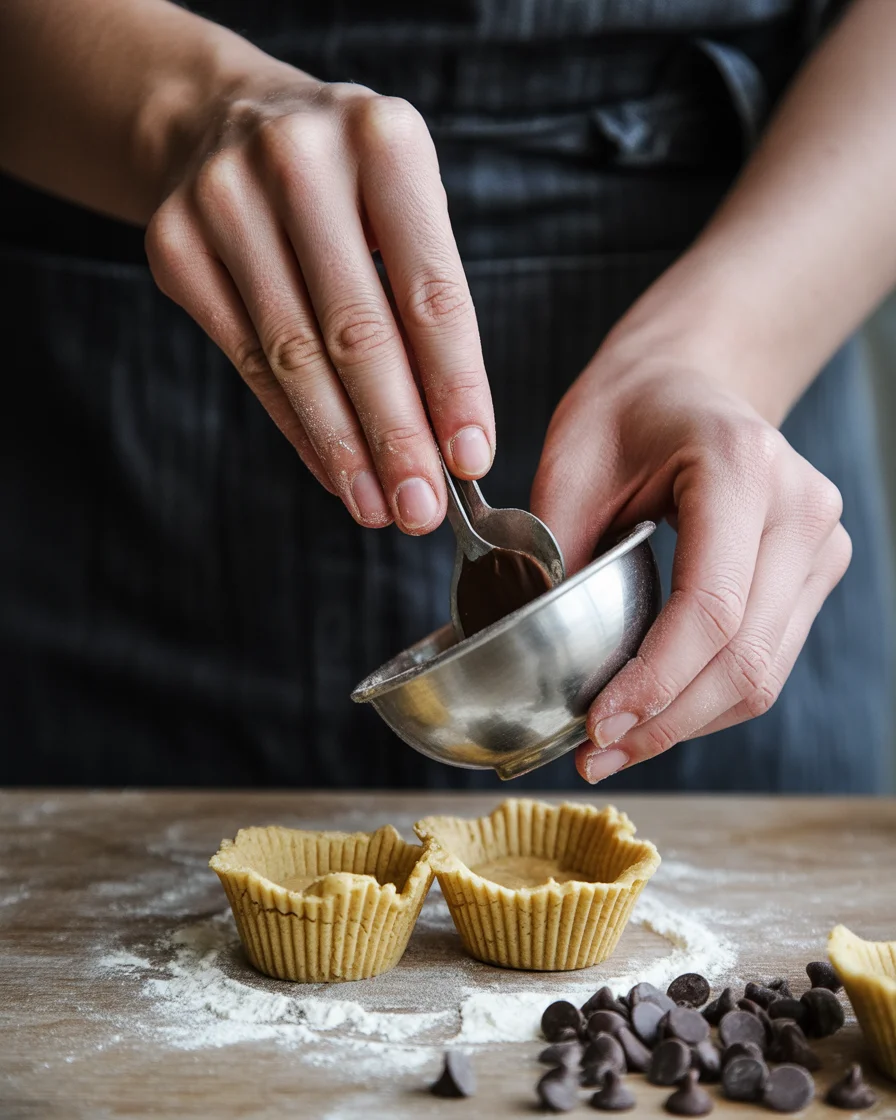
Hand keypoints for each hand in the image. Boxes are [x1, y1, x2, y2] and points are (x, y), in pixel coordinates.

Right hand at [145, 70, 493, 531]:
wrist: (229, 121)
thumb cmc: (347, 183)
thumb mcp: (405, 207)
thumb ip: (426, 308)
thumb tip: (451, 439)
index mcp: (384, 142)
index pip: (430, 293)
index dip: (454, 387)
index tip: (471, 459)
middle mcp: (299, 160)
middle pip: (357, 333)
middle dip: (396, 436)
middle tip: (420, 510)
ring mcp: (224, 199)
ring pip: (295, 356)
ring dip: (343, 448)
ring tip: (378, 506)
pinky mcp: (175, 243)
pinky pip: (247, 359)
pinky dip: (296, 427)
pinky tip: (331, 469)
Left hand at [531, 350, 850, 783]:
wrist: (691, 380)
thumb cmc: (628, 408)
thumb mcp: (571, 459)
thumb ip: (556, 552)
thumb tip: (534, 653)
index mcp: (741, 466)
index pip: (711, 607)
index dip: (655, 682)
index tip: (596, 725)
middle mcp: (801, 508)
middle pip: (745, 657)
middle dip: (666, 720)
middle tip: (594, 753)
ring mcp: (819, 543)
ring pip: (764, 673)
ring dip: (686, 722)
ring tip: (614, 746)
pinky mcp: (813, 572)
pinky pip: (766, 660)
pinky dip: (707, 699)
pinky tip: (654, 712)